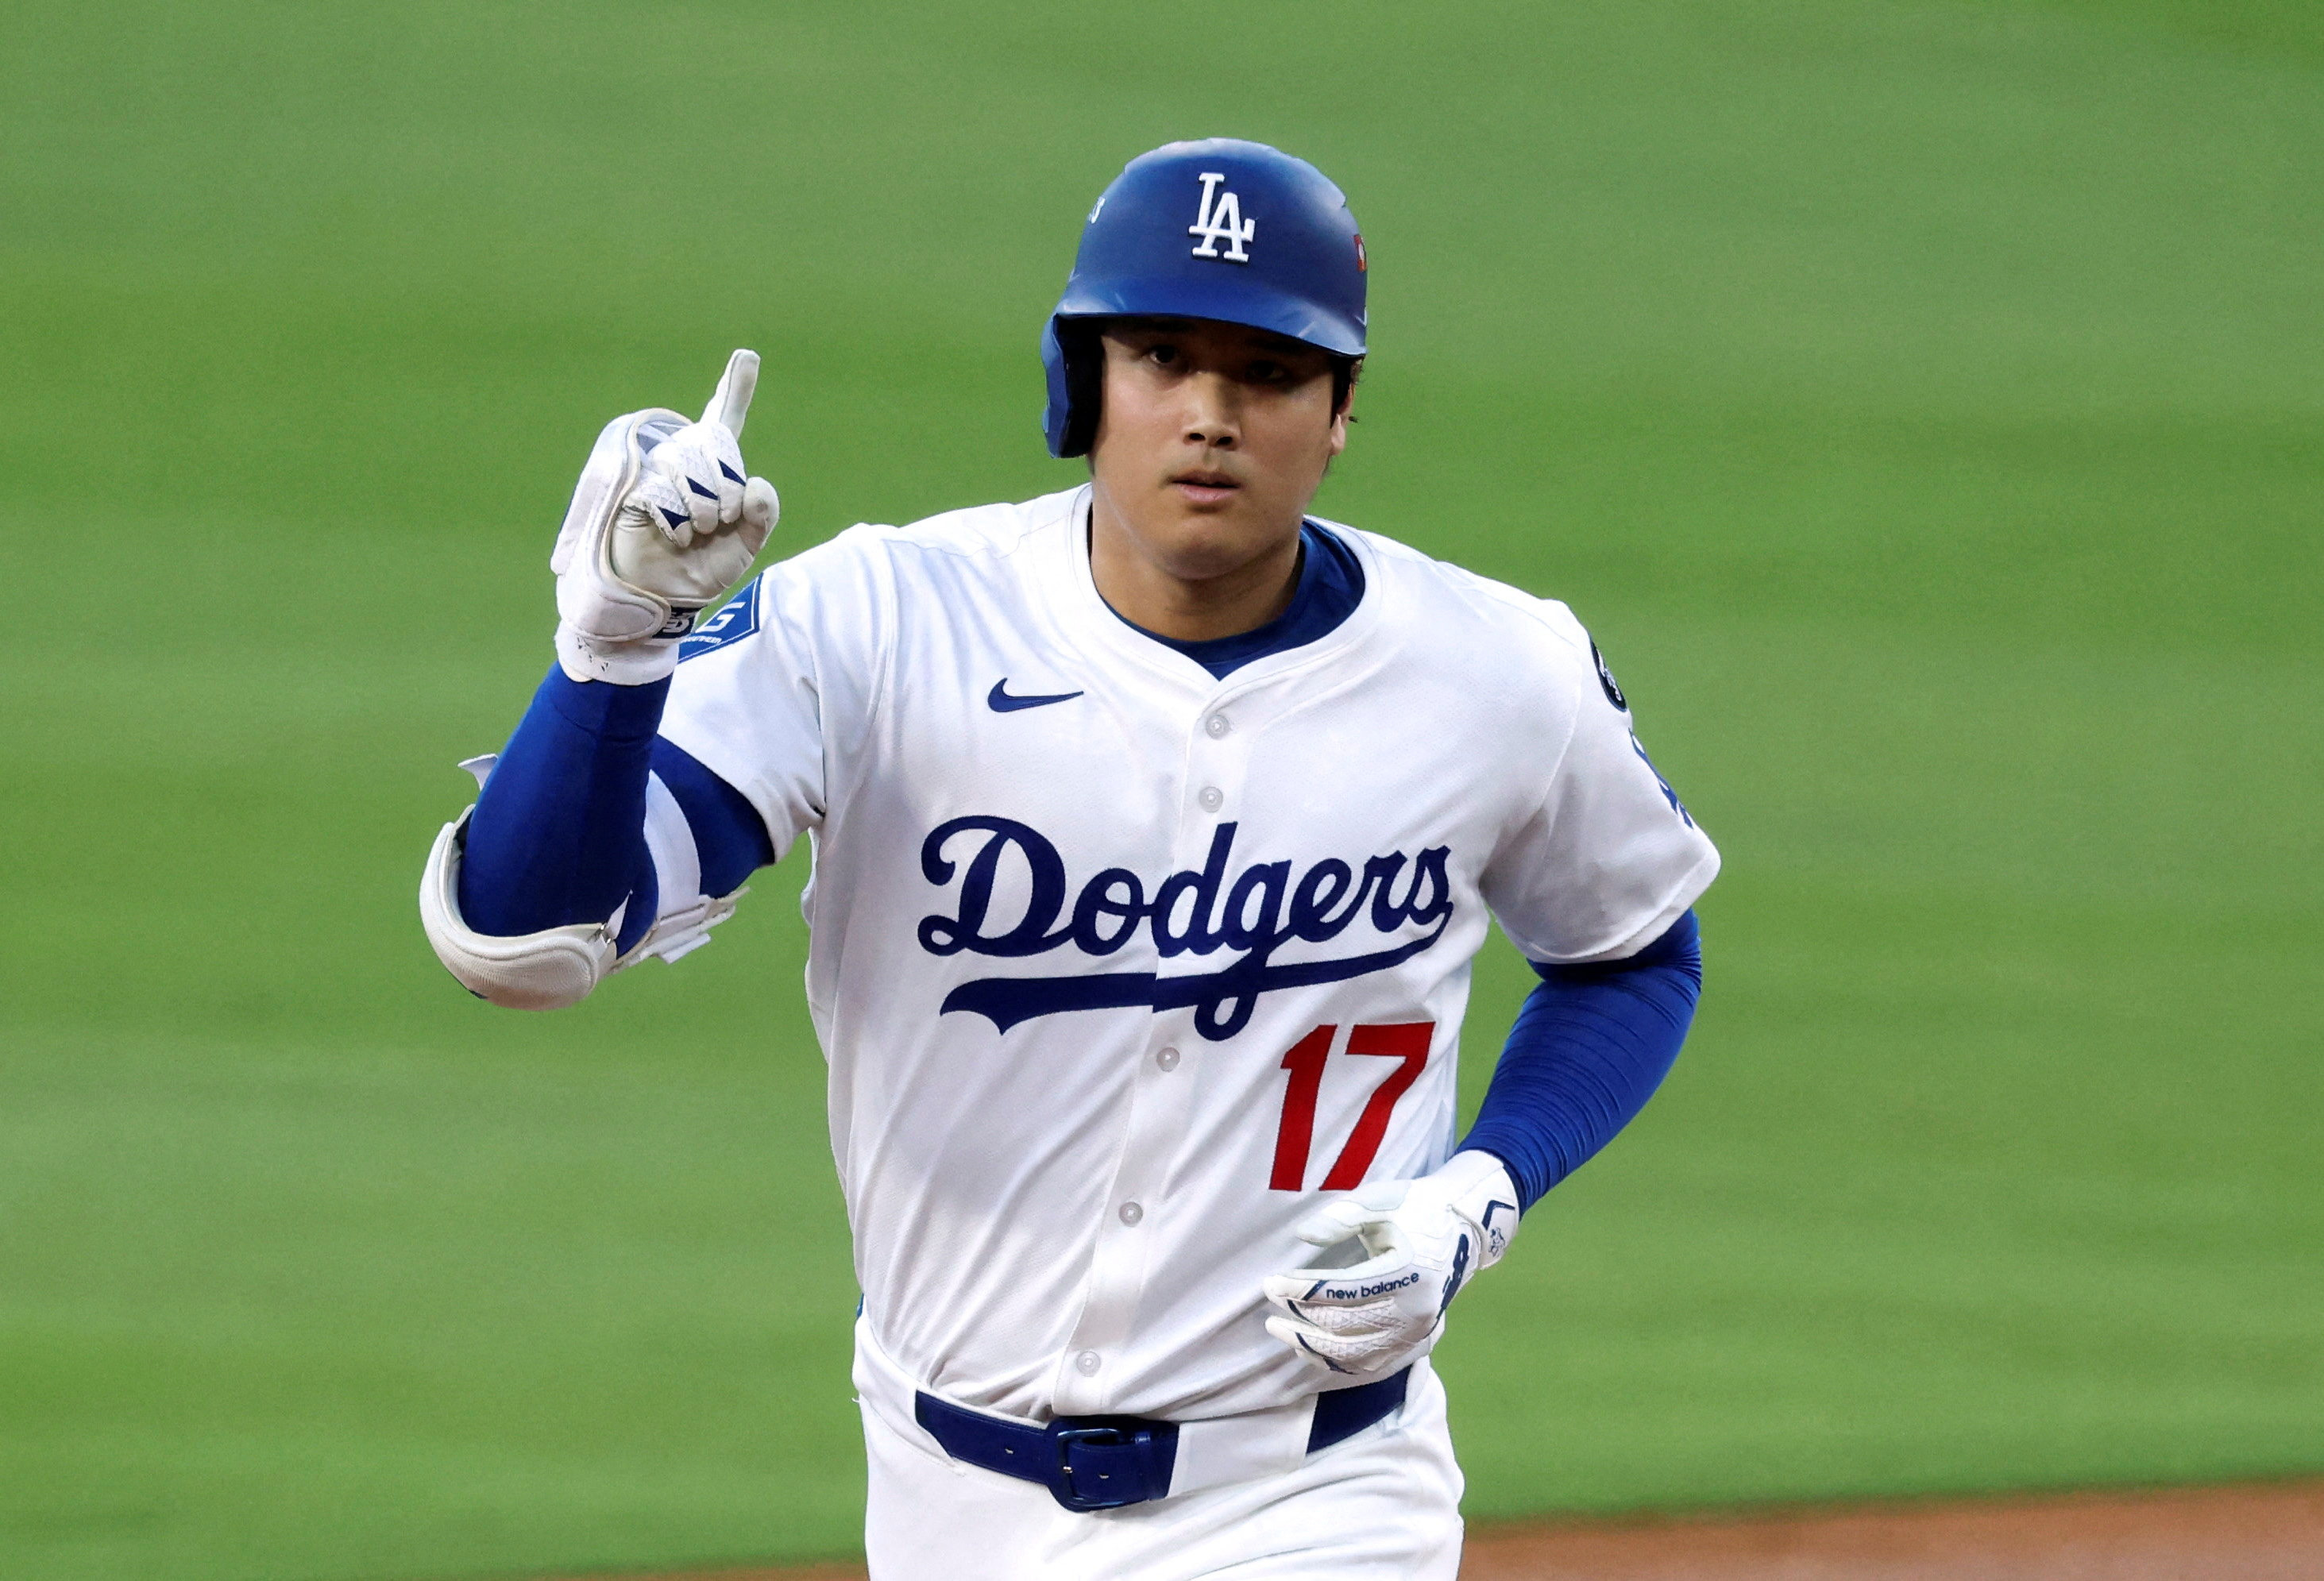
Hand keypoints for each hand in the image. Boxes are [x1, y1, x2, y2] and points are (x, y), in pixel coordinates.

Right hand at [551, 350, 780, 682]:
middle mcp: (685, 461)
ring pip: (691, 467)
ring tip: (691, 534)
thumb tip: (757, 485)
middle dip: (727, 493)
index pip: (725, 420)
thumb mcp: (745, 545)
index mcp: (716, 470)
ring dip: (702, 511)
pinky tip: (670, 537)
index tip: (747, 356)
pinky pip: (665, 493)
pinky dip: (676, 523)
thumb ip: (762, 514)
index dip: (734, 388)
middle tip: (716, 525)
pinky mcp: (634, 489)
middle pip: (717, 446)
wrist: (664, 597)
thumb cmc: (702, 569)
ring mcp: (657, 472)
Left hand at [1261, 1150, 1518, 1376]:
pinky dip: (1338, 1363)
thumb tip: (1303, 1236)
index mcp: (1408, 1271)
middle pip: (1345, 1326)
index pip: (1341, 1290)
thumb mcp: (1380, 1201)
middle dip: (1300, 1319)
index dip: (1300, 1290)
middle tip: (1269, 1307)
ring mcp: (1418, 1332)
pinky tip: (1311, 1351)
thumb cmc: (1417, 1209)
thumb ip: (1342, 1217)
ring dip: (1312, 1346)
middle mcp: (1415, 1310)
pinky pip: (1372, 1365)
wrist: (1463, 1229)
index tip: (1271, 1283)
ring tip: (1280, 1331)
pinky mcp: (1417, 1343)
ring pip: (1355, 1353)